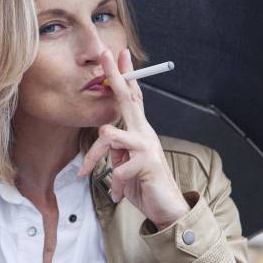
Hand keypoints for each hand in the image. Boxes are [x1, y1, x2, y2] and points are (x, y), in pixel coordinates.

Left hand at [77, 48, 189, 229]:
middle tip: (104, 54)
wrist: (167, 208)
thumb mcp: (124, 163)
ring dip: (96, 158)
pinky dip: (115, 185)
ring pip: (108, 135)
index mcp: (138, 131)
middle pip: (127, 98)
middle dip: (115, 76)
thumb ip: (116, 149)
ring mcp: (147, 147)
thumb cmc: (143, 184)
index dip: (125, 76)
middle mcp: (144, 133)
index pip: (132, 98)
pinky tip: (120, 194)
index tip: (118, 53)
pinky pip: (117, 168)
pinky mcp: (147, 164)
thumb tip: (105, 140)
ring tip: (97, 176)